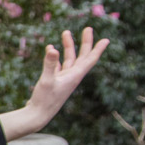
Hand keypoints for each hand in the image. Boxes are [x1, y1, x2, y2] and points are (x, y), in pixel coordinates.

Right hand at [0, 27, 109, 141]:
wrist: (37, 116)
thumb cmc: (44, 100)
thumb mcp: (46, 80)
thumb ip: (49, 64)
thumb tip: (52, 49)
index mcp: (74, 76)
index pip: (90, 60)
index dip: (98, 49)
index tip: (106, 40)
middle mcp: (72, 77)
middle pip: (82, 57)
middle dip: (85, 42)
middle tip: (88, 28)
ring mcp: (63, 80)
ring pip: (69, 59)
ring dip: (68, 47)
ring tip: (65, 33)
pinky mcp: (55, 82)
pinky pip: (59, 66)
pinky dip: (57, 57)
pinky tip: (51, 50)